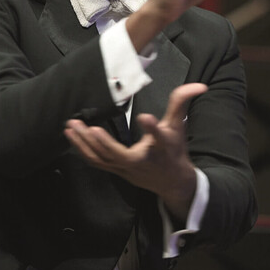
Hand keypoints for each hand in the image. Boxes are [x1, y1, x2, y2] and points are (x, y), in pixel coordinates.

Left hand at [64, 83, 206, 218]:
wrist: (173, 183)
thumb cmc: (174, 151)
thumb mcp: (179, 126)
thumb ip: (182, 103)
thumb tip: (199, 86)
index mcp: (161, 148)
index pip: (159, 138)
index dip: (153, 129)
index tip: (145, 117)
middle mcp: (143, 161)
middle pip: (120, 156)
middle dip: (103, 143)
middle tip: (87, 126)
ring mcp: (127, 169)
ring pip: (103, 160)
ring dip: (85, 144)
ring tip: (71, 126)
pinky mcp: (116, 171)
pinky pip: (96, 162)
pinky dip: (82, 151)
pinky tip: (72, 137)